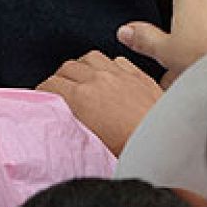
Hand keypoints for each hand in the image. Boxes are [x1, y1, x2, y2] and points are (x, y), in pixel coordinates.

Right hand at [37, 51, 162, 154]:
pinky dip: (107, 65)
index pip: (50, 84)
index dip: (43, 92)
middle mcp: (97, 79)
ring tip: (82, 79)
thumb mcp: (89, 141)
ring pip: (90, 58)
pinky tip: (109, 75)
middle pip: (67, 67)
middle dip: (60, 78)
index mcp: (80, 97)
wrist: (163, 142)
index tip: (44, 99)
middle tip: (60, 91)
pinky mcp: (138, 74)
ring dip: (82, 66)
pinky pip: (115, 60)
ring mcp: (119, 74)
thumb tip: (62, 120)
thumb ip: (71, 124)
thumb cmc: (128, 149)